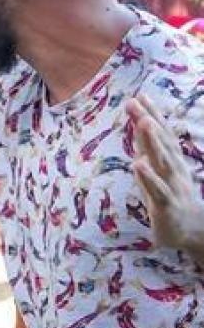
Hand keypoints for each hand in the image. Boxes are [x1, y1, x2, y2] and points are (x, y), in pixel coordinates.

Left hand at [130, 94, 203, 257]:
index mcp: (171, 161)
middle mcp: (173, 170)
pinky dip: (148, 177)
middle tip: (136, 102)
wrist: (190, 231)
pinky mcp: (166, 206)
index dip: (151, 116)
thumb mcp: (157, 171)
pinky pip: (157, 190)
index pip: (161, 135)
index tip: (139, 96)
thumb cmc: (170, 199)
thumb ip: (149, 150)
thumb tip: (140, 126)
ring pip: (162, 161)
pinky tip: (138, 164)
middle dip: (149, 121)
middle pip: (161, 142)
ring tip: (142, 123)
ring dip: (152, 142)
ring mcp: (171, 186)